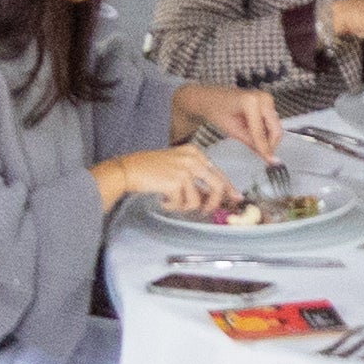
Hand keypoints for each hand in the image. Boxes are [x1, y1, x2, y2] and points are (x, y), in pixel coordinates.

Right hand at [95, 144, 229, 212]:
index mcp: (195, 152)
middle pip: (217, 185)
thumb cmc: (150, 169)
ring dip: (184, 206)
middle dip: (214, 203)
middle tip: (206, 211)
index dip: (228, 188)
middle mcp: (193, 159)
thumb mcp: (176, 165)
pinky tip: (162, 200)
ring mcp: (185, 170)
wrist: (129, 169)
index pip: (218, 172)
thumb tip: (211, 196)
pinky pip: (182, 204)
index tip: (234, 198)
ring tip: (171, 202)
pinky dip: (172, 206)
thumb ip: (194, 176)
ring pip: (198, 200)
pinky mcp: (176, 182)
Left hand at [171, 81, 282, 160]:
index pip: (261, 133)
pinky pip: (273, 122)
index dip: (264, 149)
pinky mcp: (268, 102)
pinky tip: (256, 135)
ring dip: (269, 139)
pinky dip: (267, 132)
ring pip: (276, 127)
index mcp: (251, 102)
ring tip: (254, 143)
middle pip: (276, 129)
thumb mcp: (232, 131)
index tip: (268, 161)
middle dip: (270, 145)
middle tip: (264, 156)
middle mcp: (262, 98)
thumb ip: (251, 144)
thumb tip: (264, 156)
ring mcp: (266, 98)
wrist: (211, 99)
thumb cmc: (216, 109)